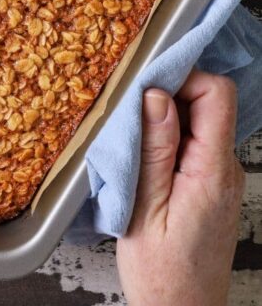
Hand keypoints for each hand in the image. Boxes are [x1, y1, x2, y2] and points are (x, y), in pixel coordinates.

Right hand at [117, 70, 244, 305]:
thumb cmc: (161, 275)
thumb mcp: (144, 209)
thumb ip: (154, 149)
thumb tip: (156, 95)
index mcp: (212, 172)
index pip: (216, 94)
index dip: (182, 78)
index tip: (144, 88)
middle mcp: (225, 168)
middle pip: (205, 103)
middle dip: (165, 98)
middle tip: (128, 120)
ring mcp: (221, 177)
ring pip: (196, 121)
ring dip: (162, 122)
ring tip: (132, 147)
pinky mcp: (211, 185)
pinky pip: (193, 143)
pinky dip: (167, 141)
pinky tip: (143, 163)